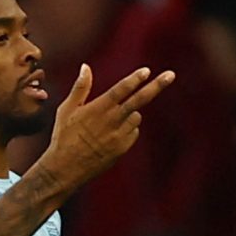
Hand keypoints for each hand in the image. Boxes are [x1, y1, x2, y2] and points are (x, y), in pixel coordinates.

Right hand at [38, 64, 174, 191]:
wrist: (66, 169)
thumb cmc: (64, 137)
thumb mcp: (67, 110)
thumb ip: (80, 88)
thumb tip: (86, 66)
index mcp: (98, 109)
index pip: (120, 90)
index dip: (134, 79)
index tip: (146, 71)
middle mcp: (112, 121)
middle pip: (139, 100)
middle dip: (156, 86)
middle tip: (171, 75)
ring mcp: (119, 136)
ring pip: (136, 117)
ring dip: (130, 114)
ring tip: (108, 124)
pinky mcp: (123, 148)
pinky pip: (134, 132)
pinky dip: (128, 130)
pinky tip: (110, 136)